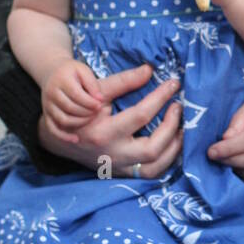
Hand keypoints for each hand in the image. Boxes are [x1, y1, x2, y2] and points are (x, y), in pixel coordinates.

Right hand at [37, 64, 183, 178]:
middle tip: (178, 108)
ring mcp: (117, 167)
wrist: (61, 137)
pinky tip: (172, 144)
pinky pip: (150, 174)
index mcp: (103, 132)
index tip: (173, 84)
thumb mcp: (98, 92)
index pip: (141, 115)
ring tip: (182, 129)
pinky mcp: (121, 174)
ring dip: (174, 149)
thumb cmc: (82, 109)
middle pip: (152, 149)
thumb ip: (123, 81)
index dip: (160, 97)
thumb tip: (150, 70)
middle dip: (171, 127)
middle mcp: (112, 154)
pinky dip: (166, 160)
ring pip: (154, 168)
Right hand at [42, 60, 104, 142]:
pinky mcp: (46, 114)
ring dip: (79, 123)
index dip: (90, 102)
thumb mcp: (84, 71)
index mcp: (61, 80)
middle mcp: (51, 93)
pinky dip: (63, 136)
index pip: (76, 95)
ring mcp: (47, 105)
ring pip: (62, 119)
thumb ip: (92, 84)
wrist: (53, 73)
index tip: (101, 105)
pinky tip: (76, 139)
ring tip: (90, 119)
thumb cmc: (73, 72)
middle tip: (98, 112)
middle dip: (87, 113)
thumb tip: (100, 99)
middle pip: (69, 108)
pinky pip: (52, 129)